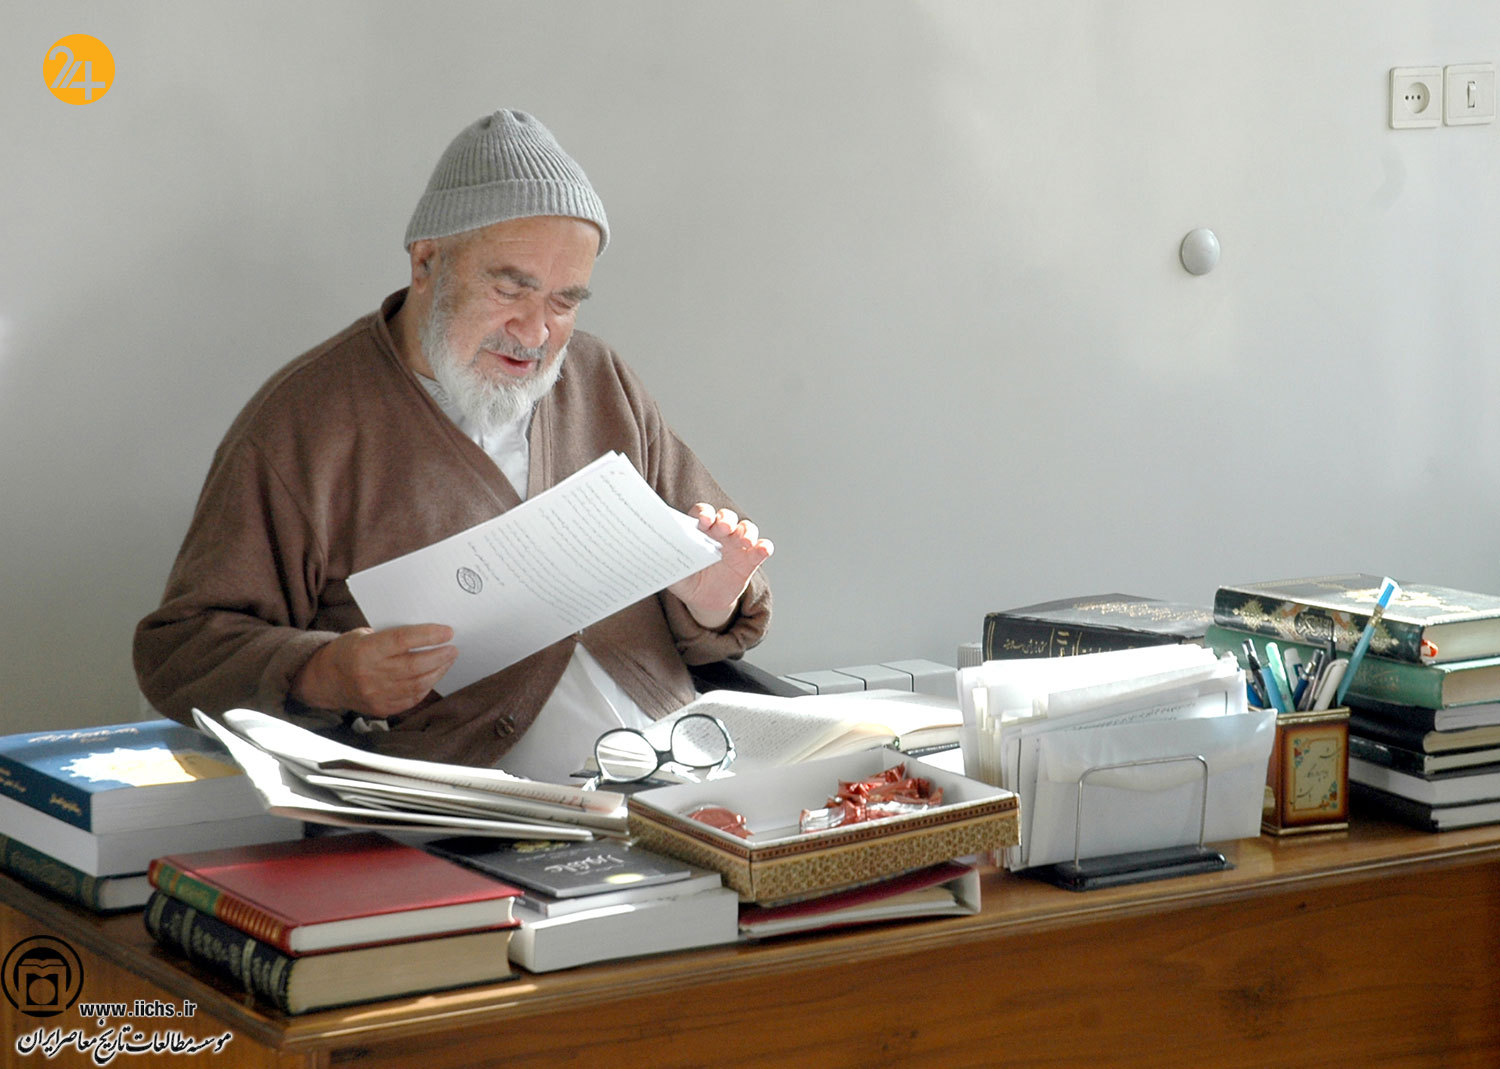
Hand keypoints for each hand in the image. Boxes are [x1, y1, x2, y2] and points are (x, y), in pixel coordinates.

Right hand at [290, 623, 456, 717]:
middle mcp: (371, 674)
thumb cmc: (348, 651)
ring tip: (448, 660)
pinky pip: (412, 698)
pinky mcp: (382, 708)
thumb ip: (390, 636)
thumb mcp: (362, 634)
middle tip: (453, 648)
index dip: (428, 636)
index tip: (448, 632)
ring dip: (438, 671)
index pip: (403, 641)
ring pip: (417, 684)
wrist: (326, 680)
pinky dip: (427, 687)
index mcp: (366, 651)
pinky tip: (434, 676)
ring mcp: (377, 694)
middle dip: (440, 656)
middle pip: (415, 666)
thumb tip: (427, 634)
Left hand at [668, 504, 773, 629]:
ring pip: (746, 528)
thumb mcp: (674, 573)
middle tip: (723, 528)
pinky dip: (764, 546)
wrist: (704, 600)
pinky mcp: (750, 560)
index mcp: (699, 531)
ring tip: (743, 540)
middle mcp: (719, 533)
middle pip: (726, 517)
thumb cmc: (687, 580)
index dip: (704, 513)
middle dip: (726, 520)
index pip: (702, 513)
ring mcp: (737, 545)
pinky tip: (763, 549)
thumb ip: (666, 562)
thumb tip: (652, 552)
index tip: (704, 520)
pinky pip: (761, 549)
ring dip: (746, 530)